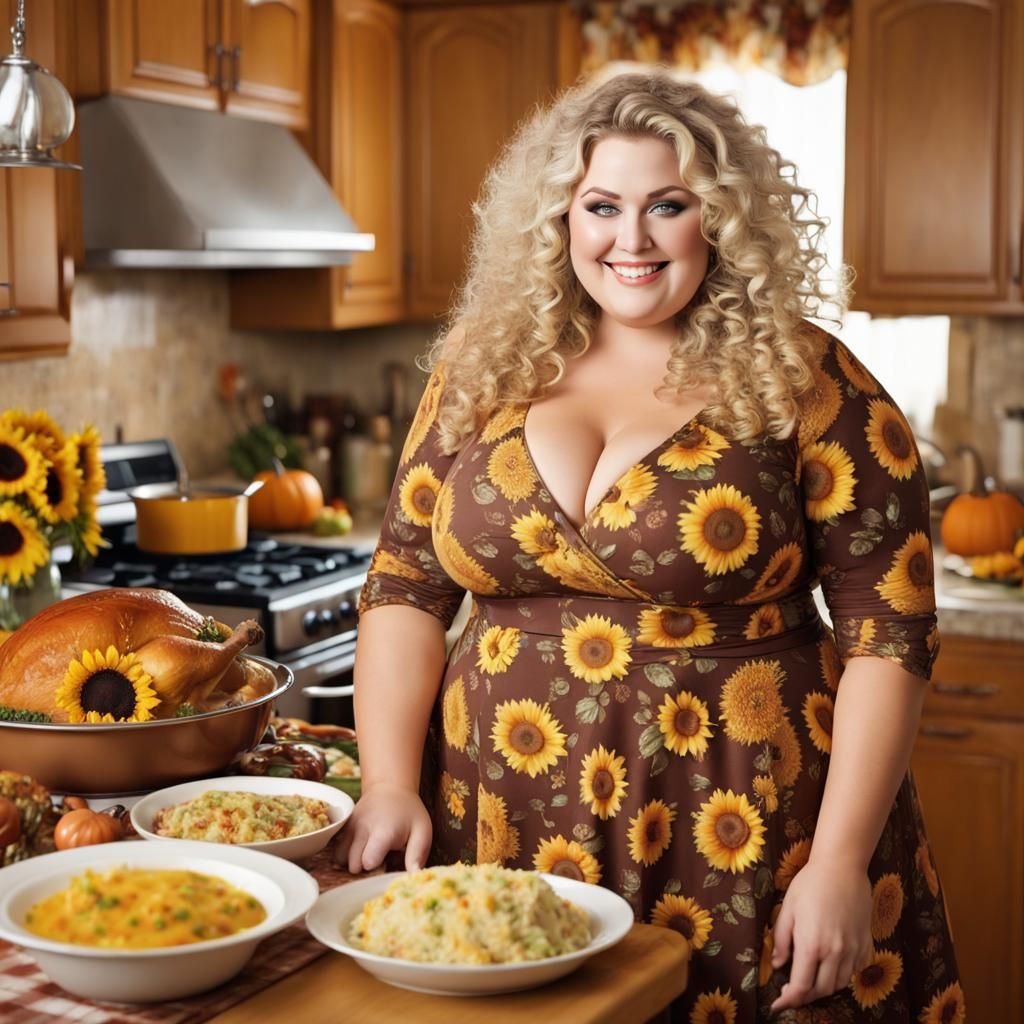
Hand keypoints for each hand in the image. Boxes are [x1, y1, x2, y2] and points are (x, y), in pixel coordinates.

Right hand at [333, 783, 431, 873]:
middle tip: (380, 858)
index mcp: (383, 832)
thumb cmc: (409, 812)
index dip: (377, 868)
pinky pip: (337, 850)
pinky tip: (360, 850)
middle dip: (365, 868)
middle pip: (353, 864)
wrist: (390, 787)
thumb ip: (417, 854)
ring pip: (341, 859)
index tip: (386, 862)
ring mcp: (349, 827)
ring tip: (369, 853)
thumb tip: (414, 877)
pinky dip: (346, 855)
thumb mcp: (422, 830)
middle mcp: (362, 829)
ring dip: (353, 862)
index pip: (368, 861)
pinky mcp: (343, 827)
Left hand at [769, 858, 872, 1012]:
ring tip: (810, 979)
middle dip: (805, 997)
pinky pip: (855, 970)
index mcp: (812, 945)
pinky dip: (842, 975)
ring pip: (840, 984)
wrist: (842, 867)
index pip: (800, 986)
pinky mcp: (866, 944)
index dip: (788, 1001)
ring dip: (824, 987)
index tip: (777, 1005)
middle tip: (792, 992)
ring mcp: (854, 950)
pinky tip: (831, 965)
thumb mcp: (788, 908)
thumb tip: (778, 964)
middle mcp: (835, 953)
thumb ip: (782, 940)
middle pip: (822, 990)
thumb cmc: (810, 884)